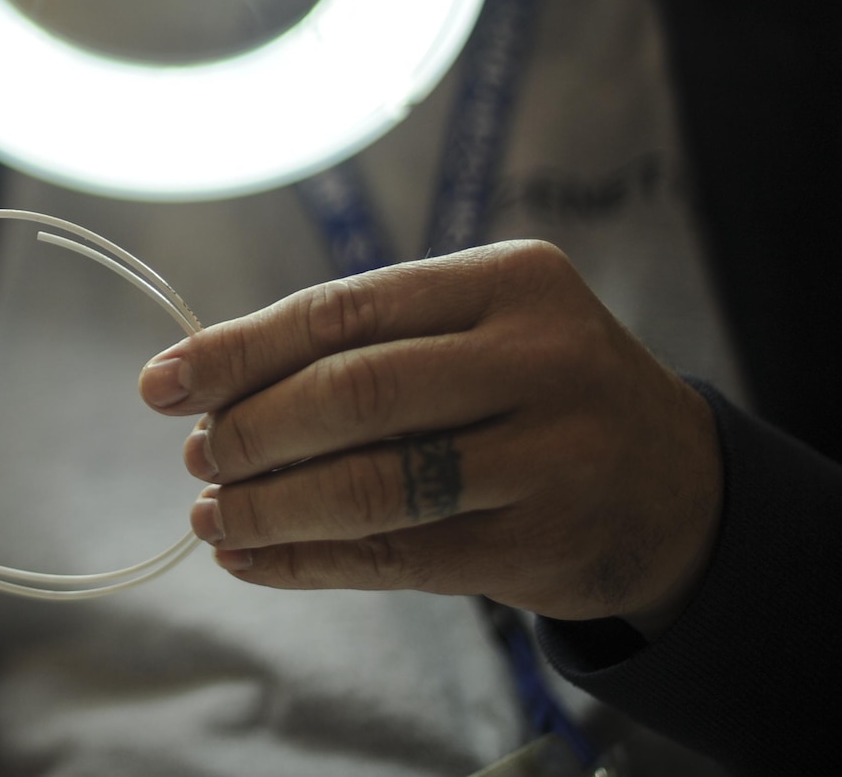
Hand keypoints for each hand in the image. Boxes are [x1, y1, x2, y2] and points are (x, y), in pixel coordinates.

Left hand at [138, 240, 721, 635]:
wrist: (678, 485)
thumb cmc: (538, 389)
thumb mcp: (480, 328)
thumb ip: (366, 341)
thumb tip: (205, 381)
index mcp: (509, 280)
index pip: (341, 311)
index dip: (239, 351)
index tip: (164, 383)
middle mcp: (538, 359)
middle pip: (353, 395)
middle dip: (252, 431)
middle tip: (197, 458)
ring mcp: (548, 456)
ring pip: (371, 485)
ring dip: (270, 507)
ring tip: (213, 516)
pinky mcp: (541, 545)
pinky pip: (398, 557)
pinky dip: (309, 562)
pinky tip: (255, 561)